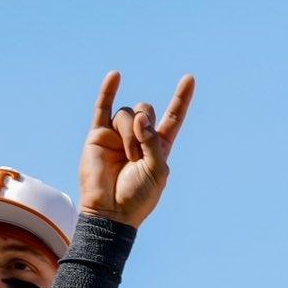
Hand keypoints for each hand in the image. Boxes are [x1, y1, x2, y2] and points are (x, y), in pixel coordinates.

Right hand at [81, 71, 197, 226]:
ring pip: (126, 114)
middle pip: (145, 110)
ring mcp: (117, 134)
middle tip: (137, 154)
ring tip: (125, 157)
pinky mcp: (98, 136)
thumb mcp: (157, 170)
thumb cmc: (138, 196)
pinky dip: (108, 90)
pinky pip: (103, 107)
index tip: (189, 79)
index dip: (181, 99)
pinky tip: (115, 75)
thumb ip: (153, 142)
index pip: (172, 117)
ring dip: (128, 134)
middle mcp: (138, 136)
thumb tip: (139, 118)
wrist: (111, 211)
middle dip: (144, 128)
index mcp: (159, 146)